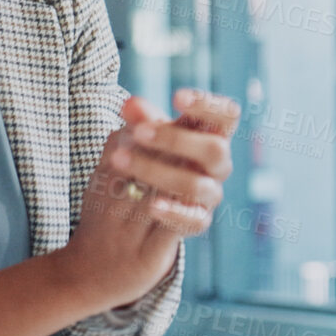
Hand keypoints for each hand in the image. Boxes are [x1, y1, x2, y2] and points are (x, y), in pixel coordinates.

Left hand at [59, 89, 241, 309]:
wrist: (109, 239)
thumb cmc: (126, 181)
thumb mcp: (125, 147)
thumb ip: (134, 126)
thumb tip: (131, 104)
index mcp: (203, 139)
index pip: (225, 117)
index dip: (209, 105)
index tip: (177, 97)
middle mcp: (212, 168)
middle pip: (216, 149)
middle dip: (176, 139)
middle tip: (138, 133)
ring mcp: (205, 198)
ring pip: (199, 185)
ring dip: (158, 170)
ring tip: (119, 162)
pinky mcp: (193, 226)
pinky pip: (195, 221)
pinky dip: (174, 211)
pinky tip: (153, 205)